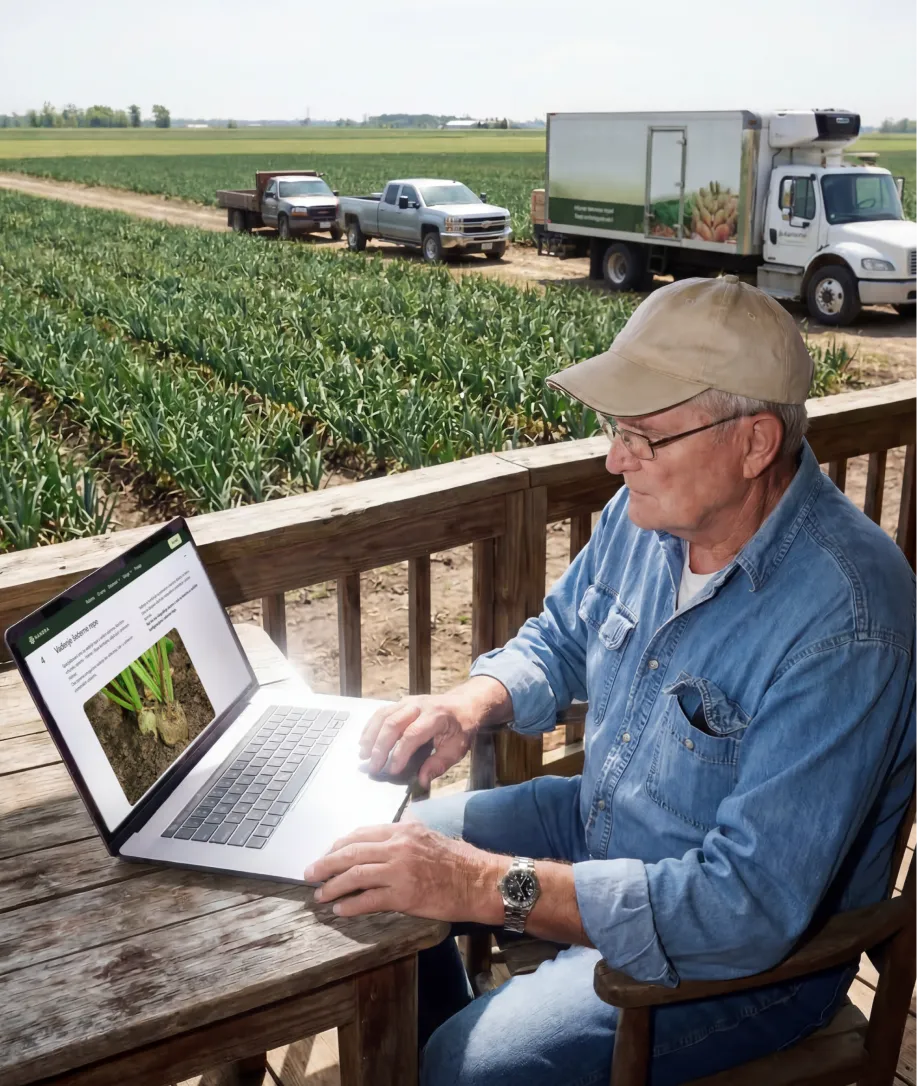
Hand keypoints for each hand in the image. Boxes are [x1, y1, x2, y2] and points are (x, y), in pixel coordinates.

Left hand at [304, 821, 502, 921]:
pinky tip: (341, 910)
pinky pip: (368, 900)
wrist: (480, 881)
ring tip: (320, 895)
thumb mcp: (430, 836)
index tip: (328, 853)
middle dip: (326, 864)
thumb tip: (385, 839)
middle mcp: (398, 846)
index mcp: (403, 830)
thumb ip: (405, 835)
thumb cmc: (460, 861)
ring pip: (354, 876)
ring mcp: (400, 871)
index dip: (339, 845)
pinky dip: (351, 906)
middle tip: (310, 873)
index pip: (361, 833)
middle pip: (350, 852)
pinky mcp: (404, 896)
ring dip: (333, 886)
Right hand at [359, 677, 511, 789]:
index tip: (392, 771)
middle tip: (373, 767)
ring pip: (384, 716)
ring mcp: (409, 701)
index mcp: (436, 716)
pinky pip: (382, 712)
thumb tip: (421, 781)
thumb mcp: (457, 748)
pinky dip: (370, 727)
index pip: (412, 735)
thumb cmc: (462, 727)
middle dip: (380, 747)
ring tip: (363, 755)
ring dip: (371, 736)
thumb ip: (439, 764)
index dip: (400, 754)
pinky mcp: (401, 702)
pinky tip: (364, 741)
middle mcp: (419, 705)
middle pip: (393, 723)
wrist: (465, 702)